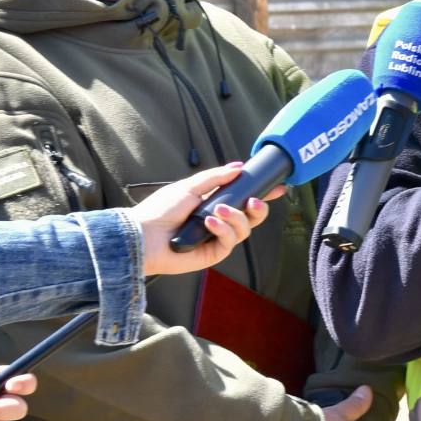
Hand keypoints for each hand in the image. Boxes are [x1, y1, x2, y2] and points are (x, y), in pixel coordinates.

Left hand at [135, 163, 275, 276]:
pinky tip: (209, 224)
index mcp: (214, 204)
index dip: (262, 194)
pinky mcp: (214, 253)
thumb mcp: (189, 186)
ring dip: (236, 217)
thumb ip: (215, 177)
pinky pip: (231, 241)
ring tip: (217, 212)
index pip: (244, 199)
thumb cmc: (160, 210)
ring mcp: (217, 238)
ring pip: (245, 229)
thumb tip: (238, 167)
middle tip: (253, 201)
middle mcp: (219, 221)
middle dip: (258, 209)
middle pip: (252, 217)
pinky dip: (223, 230)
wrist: (143, 235)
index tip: (277, 187)